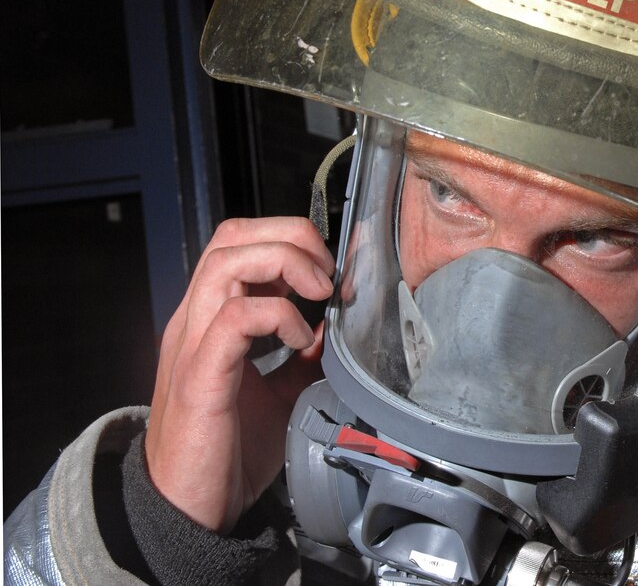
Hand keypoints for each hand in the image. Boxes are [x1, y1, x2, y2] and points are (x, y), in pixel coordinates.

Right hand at [145, 217, 334, 533]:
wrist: (191, 510)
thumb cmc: (230, 451)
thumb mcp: (282, 390)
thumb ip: (305, 355)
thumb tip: (338, 326)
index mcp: (213, 318)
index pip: (240, 241)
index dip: (290, 238)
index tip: (331, 267)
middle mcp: (197, 319)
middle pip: (232, 236)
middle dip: (291, 237)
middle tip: (327, 273)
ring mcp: (193, 343)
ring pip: (227, 261)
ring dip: (285, 264)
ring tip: (319, 293)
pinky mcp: (201, 375)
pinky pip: (234, 317)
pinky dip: (278, 315)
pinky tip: (300, 340)